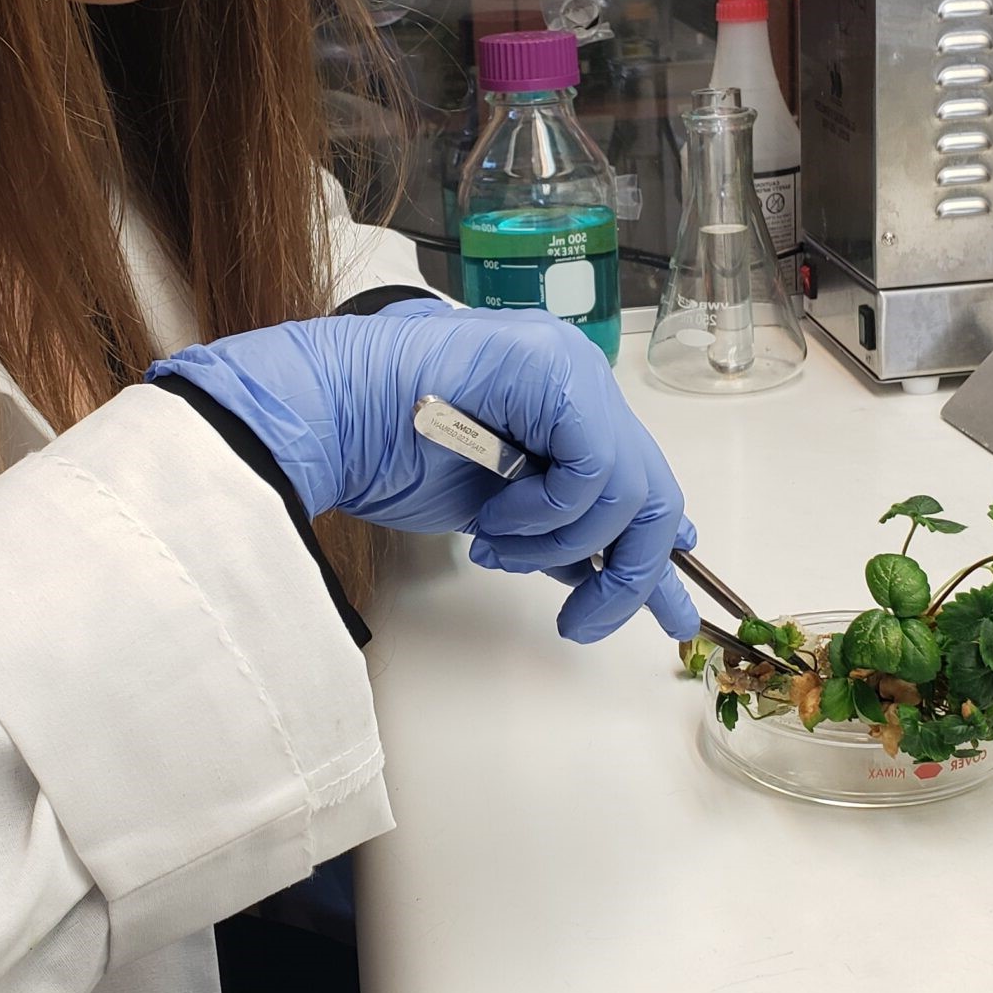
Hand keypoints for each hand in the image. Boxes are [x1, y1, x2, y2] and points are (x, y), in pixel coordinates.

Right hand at [150, 302, 697, 643]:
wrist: (326, 418)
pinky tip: (496, 517)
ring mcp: (569, 370)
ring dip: (560, 546)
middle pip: (650, 489)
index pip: (633, 474)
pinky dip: (549, 515)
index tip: (667, 601)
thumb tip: (603, 574)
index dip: (654, 543)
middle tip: (582, 622)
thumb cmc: (381, 454)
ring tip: (496, 548)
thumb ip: (555, 531)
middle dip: (628, 574)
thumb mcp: (492, 511)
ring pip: (628, 490)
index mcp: (560, 400)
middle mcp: (575, 377)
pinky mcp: (557, 378)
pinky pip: (593, 474)